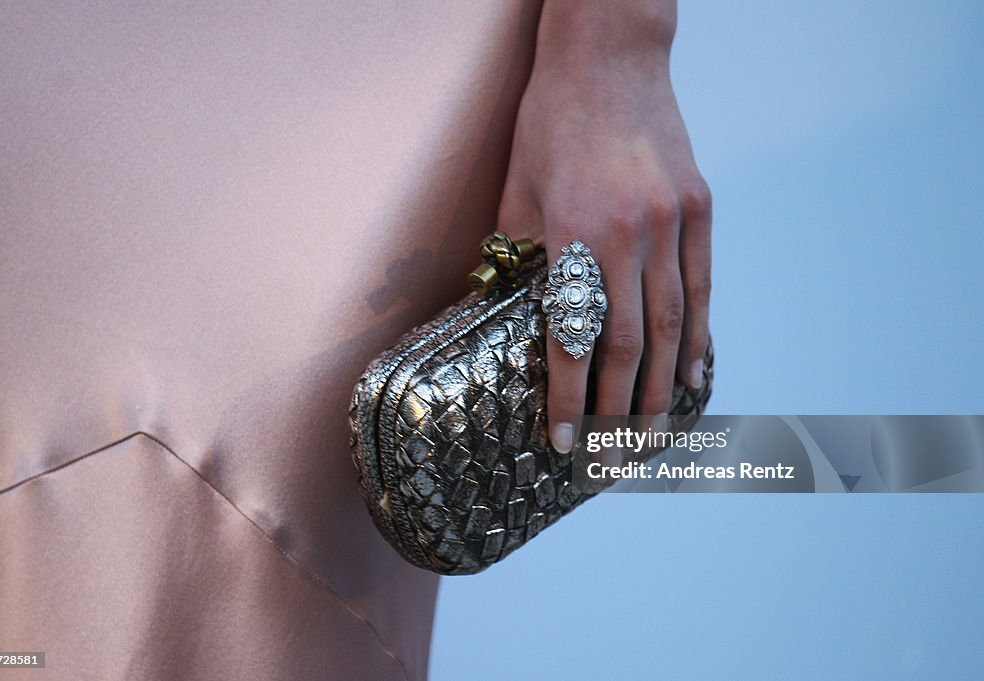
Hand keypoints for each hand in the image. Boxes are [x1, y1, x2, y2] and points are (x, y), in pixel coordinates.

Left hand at [497, 0, 710, 452]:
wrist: (610, 57)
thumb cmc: (551, 121)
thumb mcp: (518, 192)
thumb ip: (521, 259)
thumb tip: (514, 318)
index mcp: (573, 234)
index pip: (572, 337)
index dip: (568, 396)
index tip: (564, 440)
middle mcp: (629, 236)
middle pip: (628, 345)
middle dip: (618, 410)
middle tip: (611, 457)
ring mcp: (672, 223)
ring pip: (670, 326)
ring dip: (662, 388)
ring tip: (652, 435)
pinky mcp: (698, 210)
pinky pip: (700, 288)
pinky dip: (698, 337)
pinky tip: (694, 375)